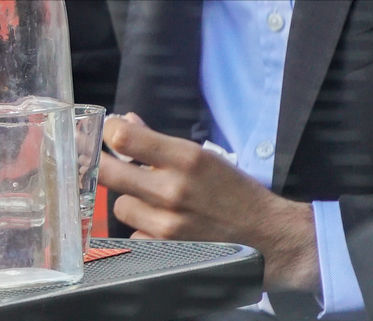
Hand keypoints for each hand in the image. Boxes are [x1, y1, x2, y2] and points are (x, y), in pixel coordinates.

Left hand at [99, 113, 319, 292]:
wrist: (269, 238)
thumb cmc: (236, 194)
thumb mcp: (204, 158)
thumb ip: (158, 142)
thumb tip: (123, 122)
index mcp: (186, 158)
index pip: (123, 137)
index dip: (108, 133)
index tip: (107, 134)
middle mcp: (173, 189)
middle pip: (109, 172)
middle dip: (103, 166)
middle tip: (104, 163)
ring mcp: (167, 223)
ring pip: (121, 206)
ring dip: (131, 202)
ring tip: (154, 203)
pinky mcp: (166, 251)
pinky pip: (135, 235)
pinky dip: (144, 231)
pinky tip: (164, 228)